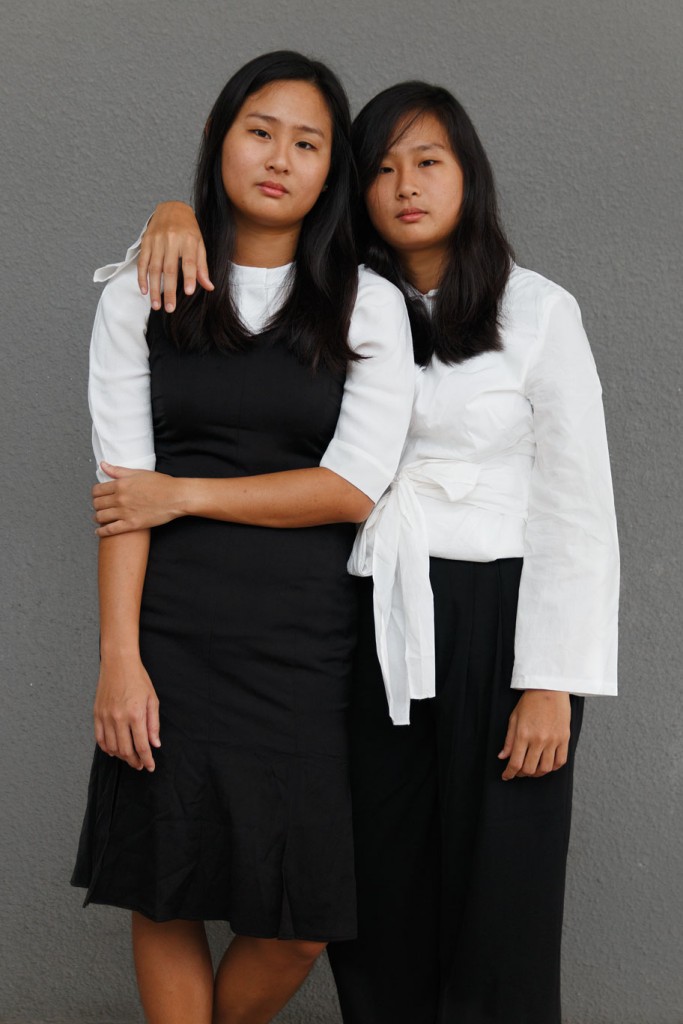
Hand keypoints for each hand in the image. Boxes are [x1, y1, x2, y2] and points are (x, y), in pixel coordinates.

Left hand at [93, 463, 184, 535]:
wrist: (176, 497)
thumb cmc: (161, 484)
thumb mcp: (138, 472)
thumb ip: (118, 470)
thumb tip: (103, 465)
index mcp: (120, 484)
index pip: (97, 490)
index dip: (95, 494)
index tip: (98, 496)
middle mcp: (120, 498)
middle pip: (97, 504)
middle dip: (96, 505)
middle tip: (99, 506)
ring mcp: (125, 512)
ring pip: (100, 517)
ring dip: (97, 518)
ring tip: (99, 518)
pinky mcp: (131, 524)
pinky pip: (110, 530)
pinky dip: (101, 532)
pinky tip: (99, 532)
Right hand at [94, 653, 159, 770]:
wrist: (118, 663)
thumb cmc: (138, 679)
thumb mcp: (152, 700)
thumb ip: (154, 724)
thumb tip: (155, 744)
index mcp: (136, 714)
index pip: (142, 746)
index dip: (147, 760)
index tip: (150, 767)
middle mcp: (119, 718)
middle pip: (126, 750)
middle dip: (134, 761)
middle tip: (140, 764)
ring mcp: (106, 717)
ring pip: (112, 747)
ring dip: (121, 757)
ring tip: (129, 758)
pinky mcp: (97, 714)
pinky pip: (100, 739)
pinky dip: (107, 748)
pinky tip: (114, 751)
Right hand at [139, 201, 212, 311]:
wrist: (171, 208)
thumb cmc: (188, 229)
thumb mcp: (199, 245)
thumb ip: (202, 266)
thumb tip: (209, 287)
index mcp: (188, 240)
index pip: (189, 261)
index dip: (189, 277)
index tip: (189, 292)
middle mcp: (171, 240)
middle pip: (169, 269)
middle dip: (169, 290)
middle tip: (170, 308)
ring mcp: (156, 240)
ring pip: (154, 268)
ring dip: (154, 288)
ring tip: (156, 305)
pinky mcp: (145, 242)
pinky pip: (142, 262)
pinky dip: (142, 277)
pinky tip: (144, 290)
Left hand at [498, 690, 570, 780]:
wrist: (550, 689)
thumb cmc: (530, 702)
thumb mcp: (514, 718)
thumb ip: (509, 740)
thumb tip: (502, 757)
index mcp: (523, 734)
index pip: (515, 763)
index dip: (509, 773)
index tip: (506, 776)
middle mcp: (539, 740)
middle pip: (529, 769)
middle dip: (521, 774)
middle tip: (517, 772)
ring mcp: (553, 740)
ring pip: (545, 768)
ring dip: (537, 773)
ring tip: (532, 770)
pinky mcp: (565, 739)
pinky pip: (560, 761)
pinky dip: (553, 767)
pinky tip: (546, 765)